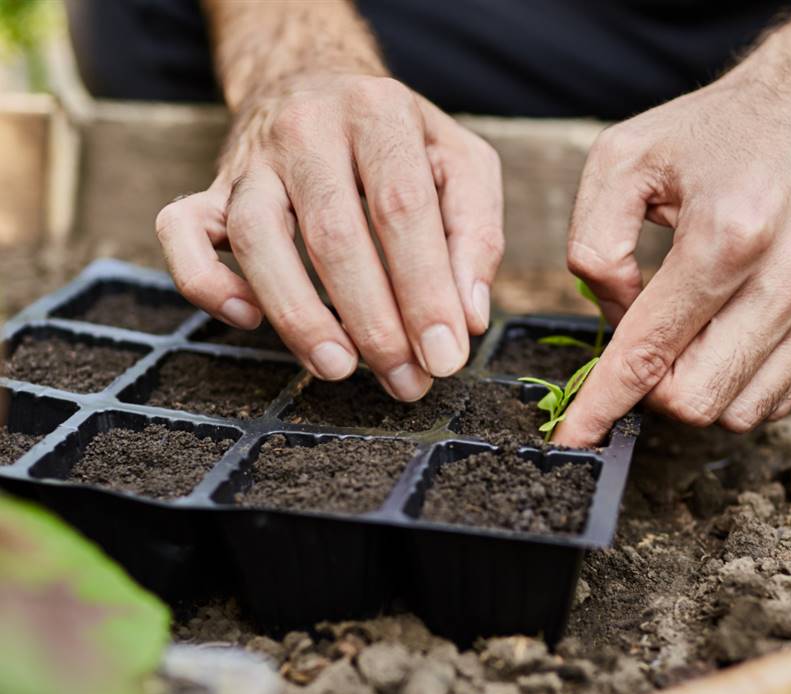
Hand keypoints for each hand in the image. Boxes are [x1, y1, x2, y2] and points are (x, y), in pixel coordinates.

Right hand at [156, 74, 503, 400]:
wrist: (315, 80)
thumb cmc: (398, 140)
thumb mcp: (460, 164)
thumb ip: (475, 234)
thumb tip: (467, 317)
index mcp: (379, 114)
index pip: (402, 210)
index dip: (424, 291)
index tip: (444, 356)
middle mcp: (307, 129)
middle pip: (333, 234)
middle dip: (373, 322)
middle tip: (405, 380)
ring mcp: (251, 161)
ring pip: (255, 238)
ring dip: (297, 315)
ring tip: (338, 368)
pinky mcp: (211, 189)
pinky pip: (180, 232)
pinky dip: (206, 283)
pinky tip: (248, 320)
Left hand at [554, 12, 790, 446]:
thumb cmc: (713, 133)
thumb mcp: (621, 162)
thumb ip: (593, 246)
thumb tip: (613, 319)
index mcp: (726, 233)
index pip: (650, 351)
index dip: (602, 405)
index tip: (573, 437)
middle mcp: (789, 275)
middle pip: (694, 398)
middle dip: (650, 391)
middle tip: (641, 346)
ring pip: (736, 411)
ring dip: (693, 389)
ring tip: (686, 332)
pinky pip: (774, 399)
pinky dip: (734, 385)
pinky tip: (722, 339)